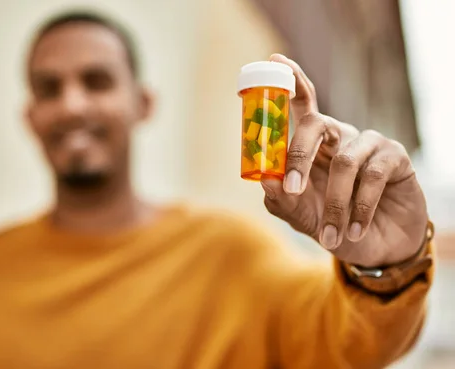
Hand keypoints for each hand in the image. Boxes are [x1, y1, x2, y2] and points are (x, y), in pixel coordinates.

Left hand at [261, 54, 427, 267]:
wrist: (377, 249)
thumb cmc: (334, 227)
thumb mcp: (303, 217)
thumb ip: (282, 200)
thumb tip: (263, 178)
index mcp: (313, 145)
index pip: (301, 105)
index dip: (290, 80)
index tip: (273, 60)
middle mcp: (339, 138)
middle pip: (316, 124)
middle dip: (299, 156)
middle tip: (292, 189)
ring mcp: (368, 144)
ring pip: (344, 162)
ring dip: (335, 204)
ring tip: (331, 236)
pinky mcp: (395, 157)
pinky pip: (372, 176)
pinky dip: (360, 208)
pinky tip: (355, 229)